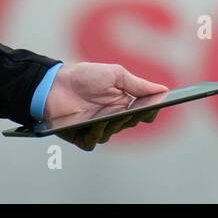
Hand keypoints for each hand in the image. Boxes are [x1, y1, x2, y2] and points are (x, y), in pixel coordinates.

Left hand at [45, 62, 167, 151]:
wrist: (54, 83)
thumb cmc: (85, 76)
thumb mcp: (116, 75)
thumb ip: (138, 85)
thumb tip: (163, 90)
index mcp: (124, 102)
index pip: (143, 112)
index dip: (150, 111)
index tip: (153, 107)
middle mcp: (112, 116)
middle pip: (130, 124)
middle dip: (131, 117)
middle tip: (129, 110)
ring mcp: (96, 127)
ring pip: (111, 134)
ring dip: (112, 126)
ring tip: (110, 117)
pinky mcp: (80, 136)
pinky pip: (92, 142)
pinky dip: (94, 135)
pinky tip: (94, 125)